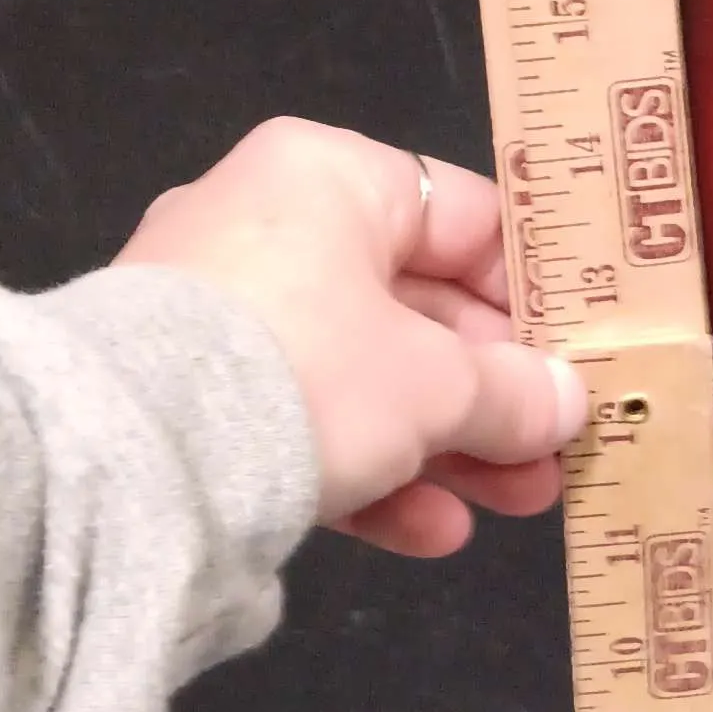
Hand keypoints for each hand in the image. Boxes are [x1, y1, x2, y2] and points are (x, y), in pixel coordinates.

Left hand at [113, 117, 588, 557]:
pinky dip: (368, 471)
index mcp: (332, 179)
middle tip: (559, 449)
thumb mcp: (436, 385)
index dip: (534, 294)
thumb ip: (513, 393)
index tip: (584, 356)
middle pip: (417, 307)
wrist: (128, 460)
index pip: (466, 219)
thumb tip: (566, 402)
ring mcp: (222, 312)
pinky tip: (429, 532)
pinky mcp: (190, 393)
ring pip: (364, 375)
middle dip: (495, 391)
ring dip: (446, 444)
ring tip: (520, 503)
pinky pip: (302, 421)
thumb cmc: (309, 371)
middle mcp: (270, 224)